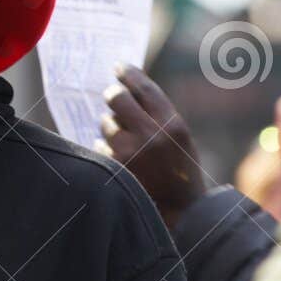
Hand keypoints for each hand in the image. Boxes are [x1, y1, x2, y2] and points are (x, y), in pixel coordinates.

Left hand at [98, 64, 205, 229]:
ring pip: (106, 123)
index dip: (130, 74)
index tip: (119, 66)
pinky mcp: (115, 168)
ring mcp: (131, 153)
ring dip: (110, 127)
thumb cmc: (180, 172)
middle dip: (113, 94)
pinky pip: (100, 146)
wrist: (180, 214)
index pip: (145, 89)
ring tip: (126, 142)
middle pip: (117, 98)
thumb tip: (127, 89)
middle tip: (111, 95)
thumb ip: (159, 116)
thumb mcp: (179, 140)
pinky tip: (120, 160)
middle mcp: (152, 136)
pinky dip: (106, 150)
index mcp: (173, 126)